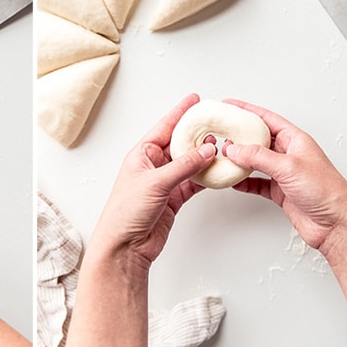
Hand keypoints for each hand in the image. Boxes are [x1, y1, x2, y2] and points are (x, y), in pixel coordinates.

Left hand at [88, 93, 215, 271]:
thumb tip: (206, 150)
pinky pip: (193, 183)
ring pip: (189, 164)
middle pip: (179, 144)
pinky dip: (205, 178)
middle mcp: (153, 165)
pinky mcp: (173, 198)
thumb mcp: (156, 183)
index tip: (195, 100)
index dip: (180, 113)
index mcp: (142, 154)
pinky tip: (216, 171)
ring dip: (204, 157)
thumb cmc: (126, 212)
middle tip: (215, 124)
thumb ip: (184, 166)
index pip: (165, 127)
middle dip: (197, 135)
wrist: (125, 247)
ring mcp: (165, 182)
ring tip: (221, 147)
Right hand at [224, 99, 346, 255]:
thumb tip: (235, 148)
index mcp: (295, 140)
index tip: (228, 104)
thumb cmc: (327, 191)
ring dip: (240, 159)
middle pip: (259, 139)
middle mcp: (289, 154)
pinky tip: (234, 181)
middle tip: (220, 132)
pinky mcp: (282, 192)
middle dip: (239, 135)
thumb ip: (259, 156)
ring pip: (256, 161)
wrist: (337, 225)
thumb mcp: (289, 167)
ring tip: (223, 156)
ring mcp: (285, 174)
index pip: (266, 118)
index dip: (247, 110)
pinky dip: (245, 181)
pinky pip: (258, 182)